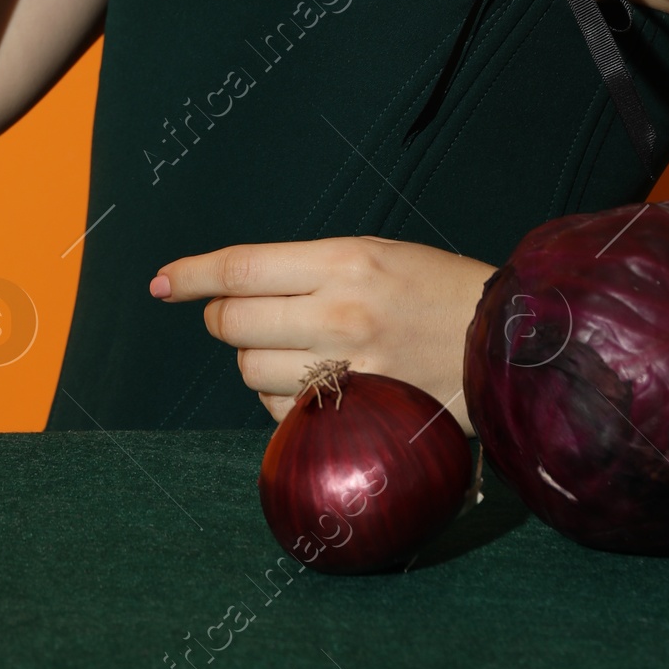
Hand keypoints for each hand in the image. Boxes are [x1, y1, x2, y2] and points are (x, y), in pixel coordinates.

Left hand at [150, 237, 495, 427]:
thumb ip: (309, 270)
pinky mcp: (359, 412)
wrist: (506, 344)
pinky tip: (313, 385)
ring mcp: (350, 367)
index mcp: (345, 259)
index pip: (242, 266)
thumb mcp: (376, 254)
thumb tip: (236, 288)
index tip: (162, 282)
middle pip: (234, 322)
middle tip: (243, 315)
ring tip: (296, 349)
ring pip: (253, 370)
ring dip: (257, 361)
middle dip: (225, 319)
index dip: (192, 274)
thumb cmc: (436, 289)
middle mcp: (341, 310)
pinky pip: (285, 414)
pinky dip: (283, 402)